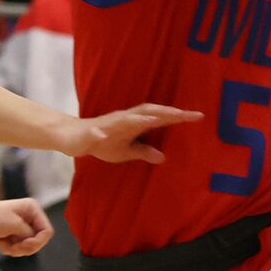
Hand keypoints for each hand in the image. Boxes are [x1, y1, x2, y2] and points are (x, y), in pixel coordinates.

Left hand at [0, 194, 55, 254]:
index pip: (47, 231)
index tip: (23, 245)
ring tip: (5, 245)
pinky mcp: (11, 234)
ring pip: (28, 246)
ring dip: (17, 250)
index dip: (37, 242)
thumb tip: (36, 241)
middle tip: (13, 248)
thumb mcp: (15, 226)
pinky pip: (18, 248)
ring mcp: (19, 226)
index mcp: (32, 209)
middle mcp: (28, 216)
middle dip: (26, 247)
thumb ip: (30, 235)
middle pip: (39, 240)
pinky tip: (0, 244)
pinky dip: (10, 249)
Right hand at [64, 101, 201, 163]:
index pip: (159, 118)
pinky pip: (94, 133)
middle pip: (147, 113)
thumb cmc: (102, 141)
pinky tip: (101, 136)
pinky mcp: (90, 134)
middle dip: (165, 112)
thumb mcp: (126, 151)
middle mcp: (123, 119)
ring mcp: (106, 125)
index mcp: (134, 123)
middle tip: (185, 114)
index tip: (199, 116)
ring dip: (137, 119)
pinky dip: (98, 134)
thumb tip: (163, 157)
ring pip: (123, 119)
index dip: (178, 116)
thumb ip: (144, 152)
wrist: (72, 137)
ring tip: (155, 119)